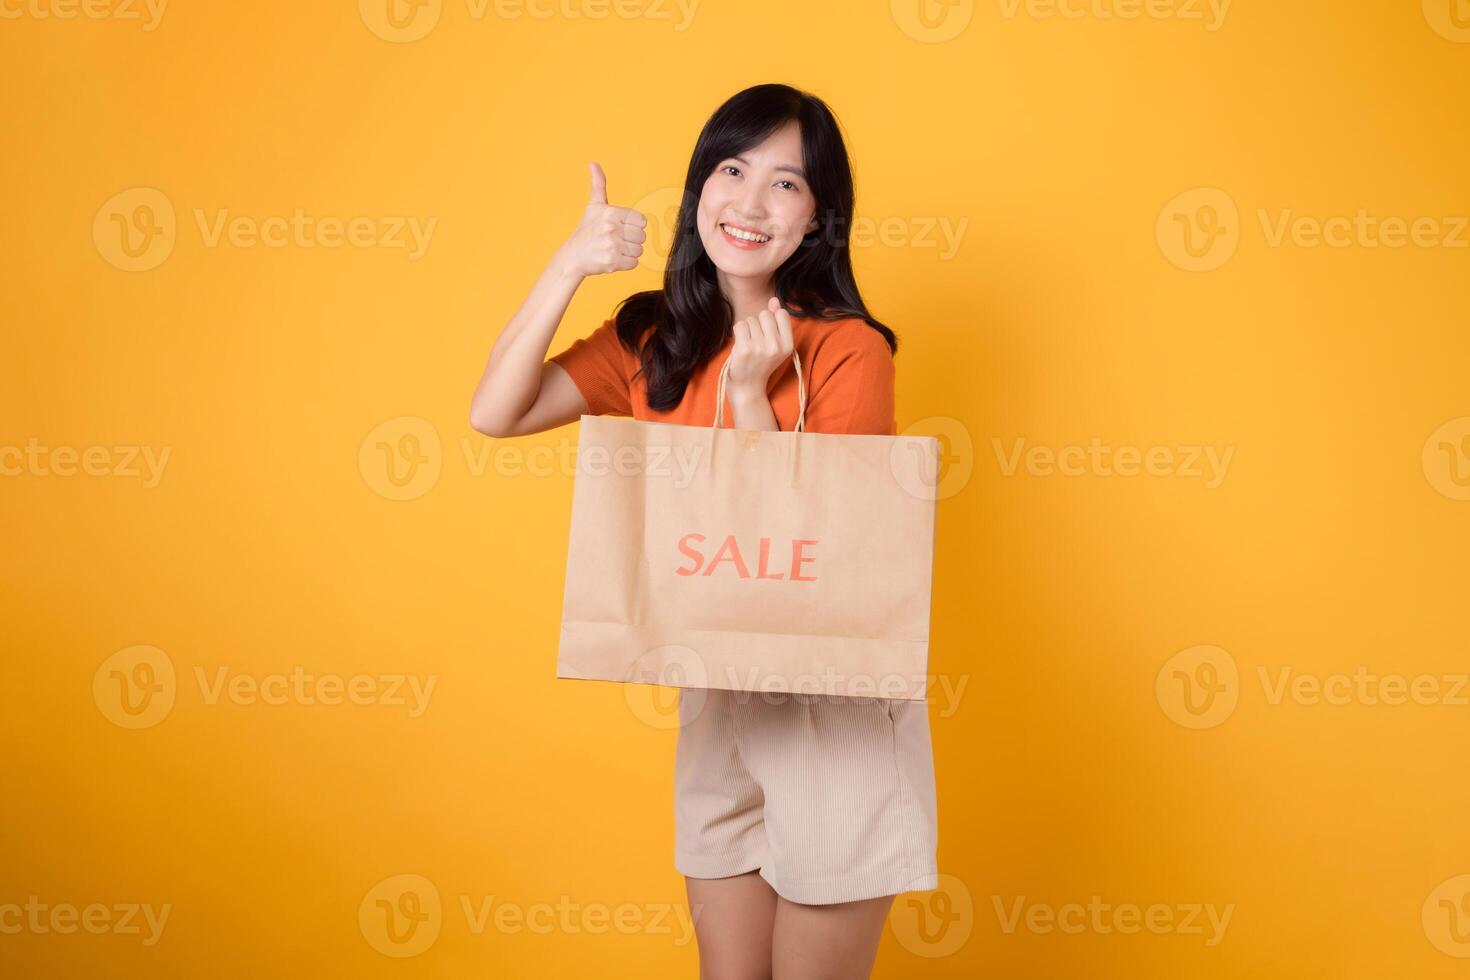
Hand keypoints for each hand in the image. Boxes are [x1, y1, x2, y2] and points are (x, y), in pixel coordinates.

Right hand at [557, 162, 647, 277]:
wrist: (572, 257)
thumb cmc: (586, 231)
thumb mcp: (593, 206)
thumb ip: (598, 185)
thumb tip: (593, 163)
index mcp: (611, 212)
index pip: (642, 221)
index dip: (633, 226)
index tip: (620, 228)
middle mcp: (611, 227)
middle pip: (642, 237)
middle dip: (631, 240)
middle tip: (615, 240)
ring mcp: (612, 245)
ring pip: (639, 250)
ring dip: (629, 253)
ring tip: (613, 249)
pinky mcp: (612, 261)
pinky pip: (634, 264)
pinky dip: (625, 264)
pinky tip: (611, 259)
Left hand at [725, 297, 794, 397]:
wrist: (749, 387)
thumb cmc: (761, 363)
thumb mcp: (775, 343)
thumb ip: (777, 320)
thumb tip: (774, 300)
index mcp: (788, 345)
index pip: (781, 314)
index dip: (771, 321)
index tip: (768, 336)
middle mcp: (776, 346)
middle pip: (764, 315)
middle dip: (758, 324)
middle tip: (757, 343)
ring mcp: (760, 348)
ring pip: (750, 320)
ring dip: (747, 330)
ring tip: (749, 346)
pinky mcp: (744, 349)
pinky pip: (740, 325)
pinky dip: (738, 333)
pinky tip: (741, 346)